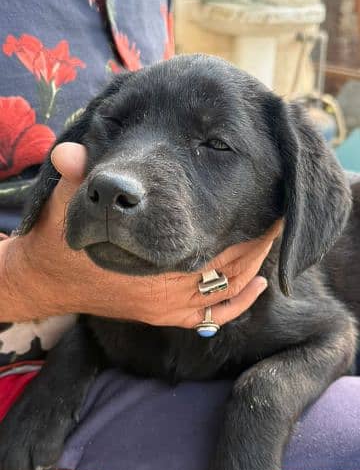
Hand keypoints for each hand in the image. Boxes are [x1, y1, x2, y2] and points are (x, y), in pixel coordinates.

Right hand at [2, 143, 281, 326]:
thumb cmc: (61, 238)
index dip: (245, 226)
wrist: (48, 279)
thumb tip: (68, 152)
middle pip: (228, 267)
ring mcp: (165, 308)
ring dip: (252, 265)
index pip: (212, 245)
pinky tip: (259, 284)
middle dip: (256, 241)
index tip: (268, 203)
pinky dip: (240, 303)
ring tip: (270, 238)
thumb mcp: (68, 202)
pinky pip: (213, 316)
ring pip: (226, 290)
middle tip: (278, 215)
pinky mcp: (164, 317)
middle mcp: (163, 291)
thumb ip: (76, 176)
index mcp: (148, 266)